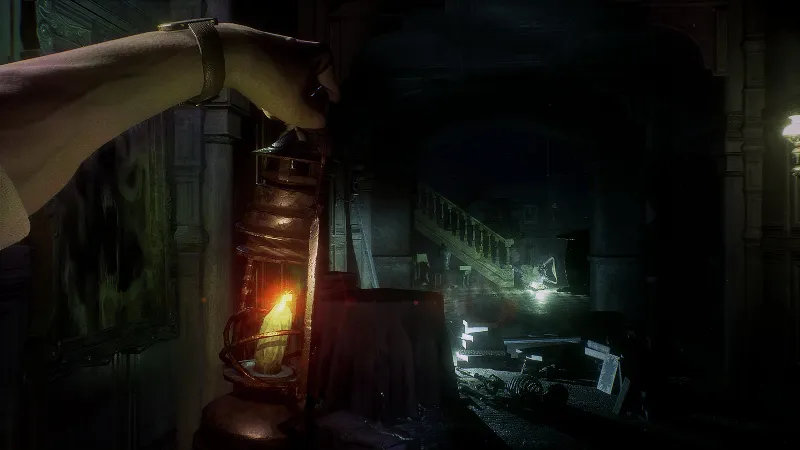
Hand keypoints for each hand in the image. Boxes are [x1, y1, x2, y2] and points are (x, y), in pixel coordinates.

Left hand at [219, 23, 339, 128]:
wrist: (234, 54)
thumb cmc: (274, 82)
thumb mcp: (299, 110)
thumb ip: (316, 120)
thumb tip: (321, 120)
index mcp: (322, 58)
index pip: (333, 89)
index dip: (326, 109)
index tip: (320, 121)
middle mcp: (306, 49)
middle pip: (311, 86)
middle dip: (303, 106)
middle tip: (296, 122)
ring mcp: (283, 48)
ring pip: (292, 82)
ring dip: (285, 101)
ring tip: (275, 115)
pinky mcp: (264, 51)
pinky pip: (275, 76)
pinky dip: (272, 90)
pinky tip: (263, 104)